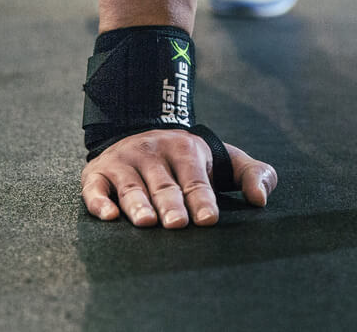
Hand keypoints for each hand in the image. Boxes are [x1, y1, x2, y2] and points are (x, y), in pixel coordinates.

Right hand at [80, 129, 277, 227]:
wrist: (141, 132)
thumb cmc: (189, 160)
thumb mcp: (223, 159)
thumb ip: (251, 174)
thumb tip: (261, 199)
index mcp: (185, 148)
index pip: (195, 177)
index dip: (202, 198)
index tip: (208, 219)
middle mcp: (152, 151)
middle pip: (163, 183)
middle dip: (171, 204)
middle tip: (178, 224)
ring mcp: (124, 161)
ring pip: (131, 186)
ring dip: (138, 204)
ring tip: (147, 223)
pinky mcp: (97, 172)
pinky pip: (95, 188)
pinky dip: (100, 201)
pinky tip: (108, 216)